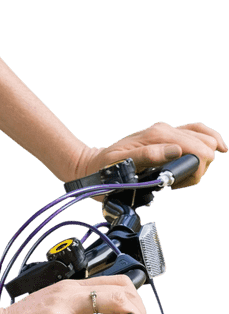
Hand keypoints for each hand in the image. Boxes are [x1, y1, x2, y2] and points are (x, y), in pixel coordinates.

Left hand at [70, 121, 226, 186]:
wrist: (97, 164)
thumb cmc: (107, 168)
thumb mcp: (120, 164)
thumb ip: (147, 156)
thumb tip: (175, 151)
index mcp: (157, 136)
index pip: (197, 149)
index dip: (195, 171)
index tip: (177, 183)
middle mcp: (164, 130)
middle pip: (205, 145)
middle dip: (200, 167)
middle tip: (178, 181)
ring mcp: (167, 131)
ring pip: (204, 138)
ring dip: (203, 159)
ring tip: (182, 175)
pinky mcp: (168, 135)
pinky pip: (197, 132)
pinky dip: (209, 140)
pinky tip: (218, 149)